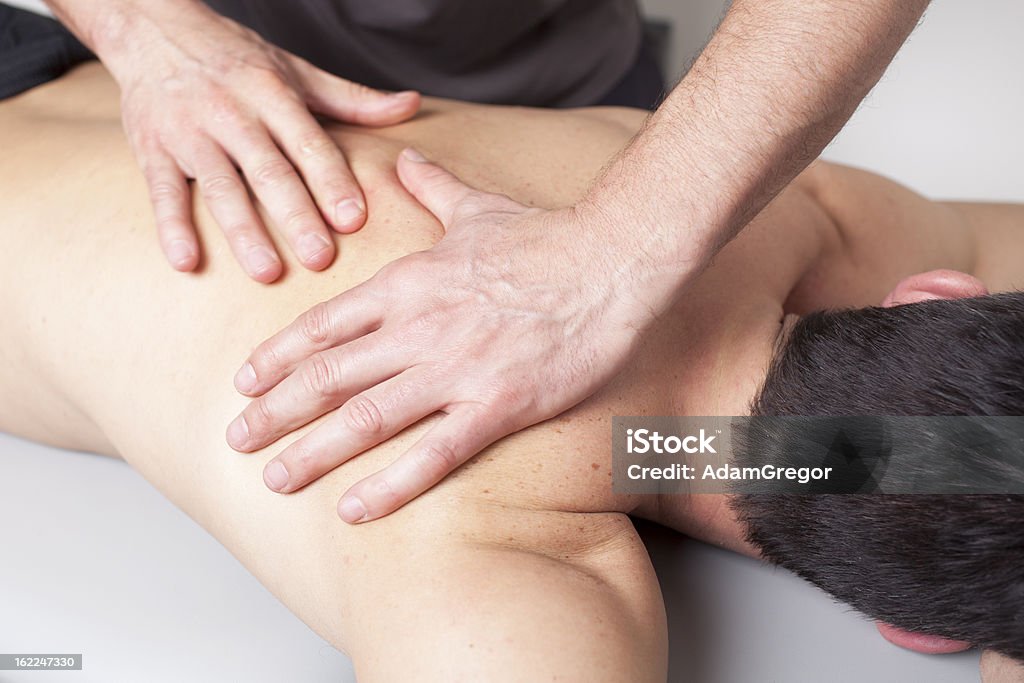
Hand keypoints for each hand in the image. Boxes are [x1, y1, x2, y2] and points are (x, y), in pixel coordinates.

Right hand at [103, 1, 419, 280]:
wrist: (152, 25)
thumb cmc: (234, 57)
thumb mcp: (295, 69)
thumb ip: (352, 98)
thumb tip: (411, 105)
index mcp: (273, 94)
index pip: (308, 143)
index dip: (331, 180)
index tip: (353, 219)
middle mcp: (232, 113)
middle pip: (268, 170)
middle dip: (295, 215)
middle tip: (320, 258)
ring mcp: (189, 132)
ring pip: (220, 186)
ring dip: (242, 231)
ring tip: (267, 271)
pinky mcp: (151, 148)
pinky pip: (163, 190)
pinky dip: (171, 226)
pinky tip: (187, 261)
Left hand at [227, 148, 654, 521]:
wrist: (609, 260)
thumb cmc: (546, 236)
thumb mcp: (478, 207)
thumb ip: (432, 187)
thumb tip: (406, 157)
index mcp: (410, 285)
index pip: (324, 325)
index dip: (279, 357)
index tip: (245, 382)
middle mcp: (420, 328)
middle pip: (329, 374)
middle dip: (274, 410)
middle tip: (236, 439)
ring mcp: (456, 369)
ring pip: (366, 416)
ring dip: (313, 451)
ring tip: (274, 478)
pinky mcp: (497, 404)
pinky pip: (434, 452)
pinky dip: (390, 483)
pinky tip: (354, 508)